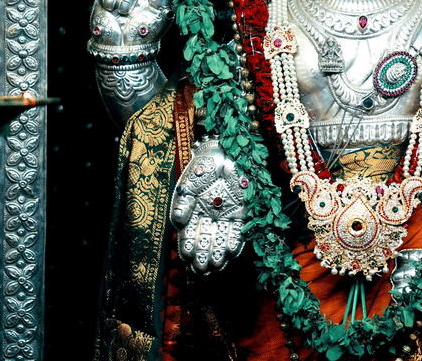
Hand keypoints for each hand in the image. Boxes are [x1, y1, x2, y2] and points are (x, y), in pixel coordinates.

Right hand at [170, 136, 247, 272]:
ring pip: (221, 238)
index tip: (188, 257)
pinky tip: (230, 251)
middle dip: (203, 255)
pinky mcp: (242, 212)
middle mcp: (210, 217)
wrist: (226, 151)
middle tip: (202, 269)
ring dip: (218, 252)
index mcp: (194, 211)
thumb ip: (183, 202)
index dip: (188, 246)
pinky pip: (238, 230)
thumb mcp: (190, 183)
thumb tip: (178, 222)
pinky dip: (235, 240)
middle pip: (205, 239)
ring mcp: (226, 215)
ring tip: (216, 265)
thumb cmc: (204, 167)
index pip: (190, 233)